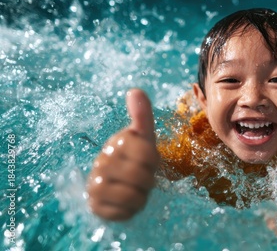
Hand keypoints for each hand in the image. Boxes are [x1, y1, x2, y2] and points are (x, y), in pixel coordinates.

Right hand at [87, 89, 159, 220]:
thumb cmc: (134, 159)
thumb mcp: (143, 138)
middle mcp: (101, 162)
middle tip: (141, 178)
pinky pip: (122, 213)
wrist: (116, 186)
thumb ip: (142, 115)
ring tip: (134, 190)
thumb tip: (135, 90)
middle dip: (148, 181)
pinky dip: (130, 211)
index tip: (147, 161)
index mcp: (116, 143)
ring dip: (140, 197)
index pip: (148, 154)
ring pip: (133, 196)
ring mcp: (94, 184)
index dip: (153, 161)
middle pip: (142, 177)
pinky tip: (125, 203)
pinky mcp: (95, 206)